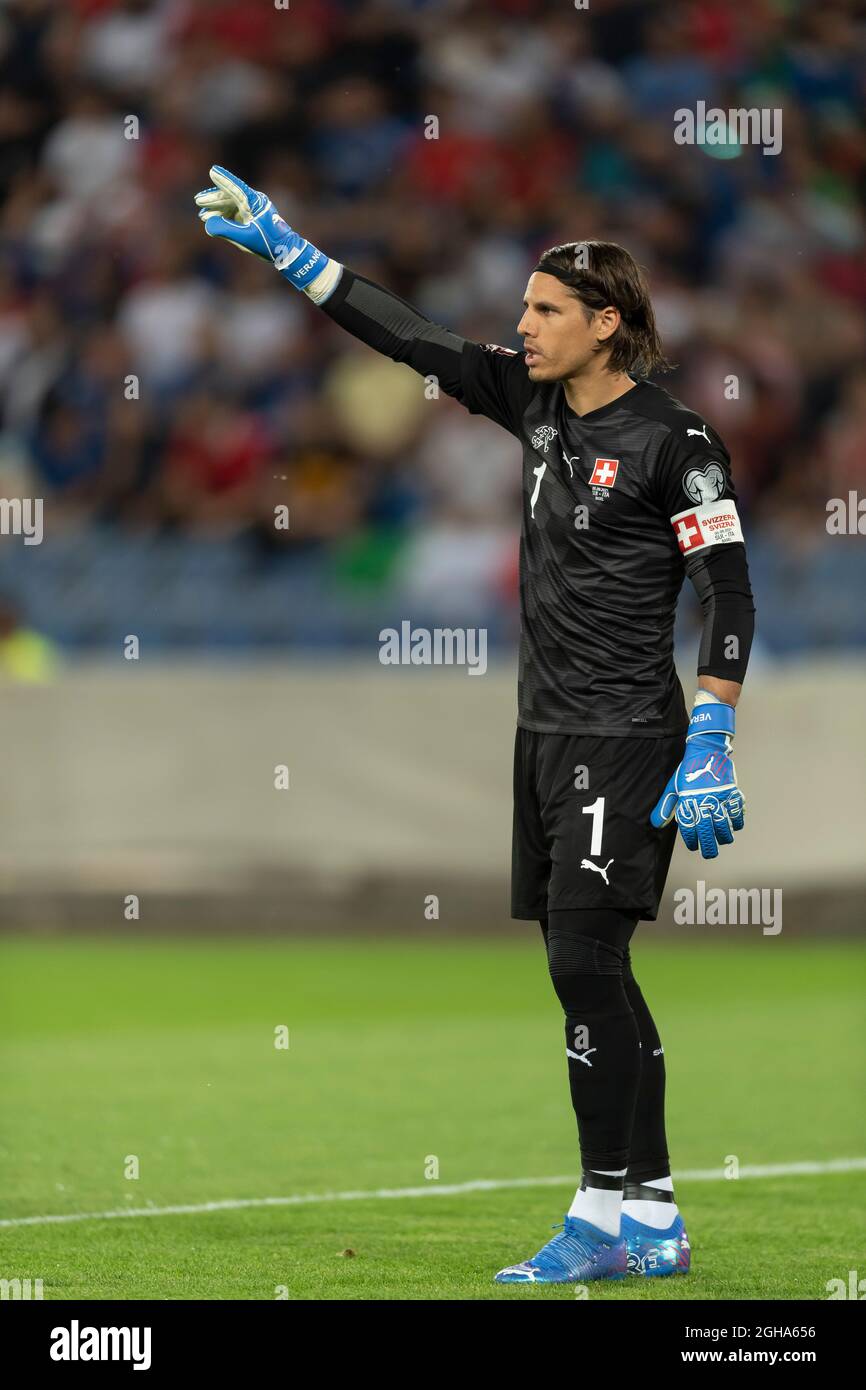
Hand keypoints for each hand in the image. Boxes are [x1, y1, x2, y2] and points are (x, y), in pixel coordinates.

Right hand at [194, 165, 328, 290]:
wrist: (284, 251)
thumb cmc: (267, 243)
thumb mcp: (245, 238)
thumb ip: (225, 229)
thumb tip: (208, 223)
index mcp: (254, 202)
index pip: (236, 187)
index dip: (224, 179)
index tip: (213, 171)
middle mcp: (253, 201)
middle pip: (230, 195)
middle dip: (213, 198)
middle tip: (198, 200)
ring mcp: (252, 208)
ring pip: (230, 203)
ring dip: (216, 208)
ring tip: (202, 215)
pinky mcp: (250, 215)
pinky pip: (233, 211)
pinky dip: (222, 215)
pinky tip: (211, 219)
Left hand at [651, 695, 743, 857]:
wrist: (706, 750)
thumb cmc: (688, 770)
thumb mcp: (674, 787)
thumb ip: (665, 807)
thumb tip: (657, 824)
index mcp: (687, 801)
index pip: (689, 829)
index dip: (691, 841)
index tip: (693, 846)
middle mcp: (703, 801)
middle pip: (708, 832)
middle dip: (709, 847)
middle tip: (709, 854)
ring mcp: (719, 798)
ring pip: (725, 826)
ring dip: (724, 837)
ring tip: (723, 840)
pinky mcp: (732, 793)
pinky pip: (737, 814)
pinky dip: (738, 822)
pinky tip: (734, 825)